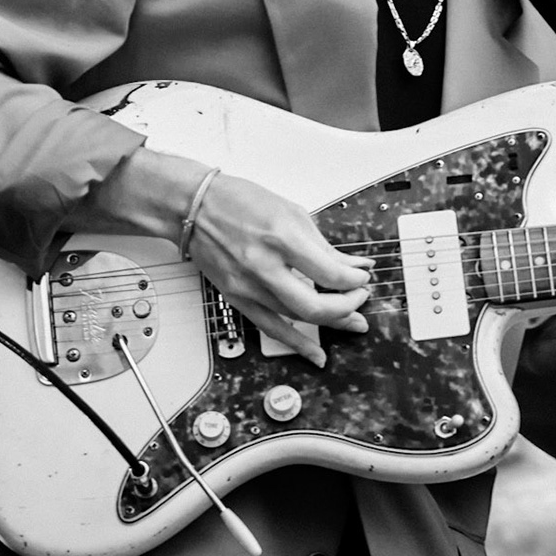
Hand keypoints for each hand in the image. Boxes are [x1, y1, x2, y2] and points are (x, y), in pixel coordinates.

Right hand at [186, 172, 374, 366]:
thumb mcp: (292, 213)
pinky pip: (271, 328)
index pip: (330, 274)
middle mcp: (264, 266)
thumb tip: (353, 265)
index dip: (354, 280)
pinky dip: (297, 344)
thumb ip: (324, 246)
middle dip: (348, 306)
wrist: (193, 207)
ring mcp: (248, 286)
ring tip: (351, 321)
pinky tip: (315, 353)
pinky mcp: (238, 298)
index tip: (362, 276)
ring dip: (331, 322)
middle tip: (360, 298)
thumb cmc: (239, 201)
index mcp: (282, 238)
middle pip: (316, 306)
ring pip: (298, 319)